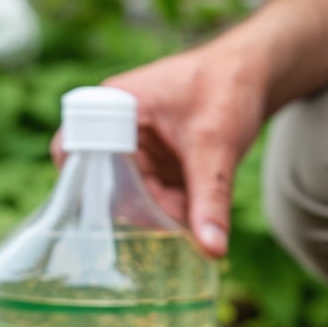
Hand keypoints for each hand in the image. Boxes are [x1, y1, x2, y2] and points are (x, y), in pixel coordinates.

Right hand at [53, 34, 267, 256]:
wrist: (254, 76)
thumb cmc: (228, 90)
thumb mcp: (217, 148)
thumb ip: (212, 201)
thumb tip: (213, 250)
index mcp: (117, 107)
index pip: (74, 150)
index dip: (81, 187)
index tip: (107, 221)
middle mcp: (120, 127)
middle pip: (111, 185)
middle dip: (144, 211)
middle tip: (179, 228)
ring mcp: (139, 147)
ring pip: (138, 196)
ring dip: (165, 213)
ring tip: (198, 217)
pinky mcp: (159, 161)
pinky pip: (158, 195)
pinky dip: (177, 208)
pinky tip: (200, 214)